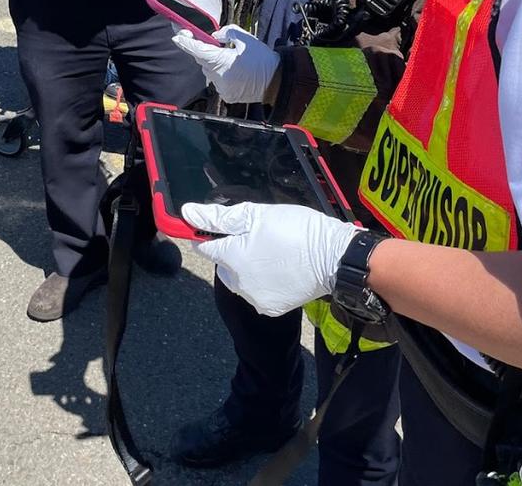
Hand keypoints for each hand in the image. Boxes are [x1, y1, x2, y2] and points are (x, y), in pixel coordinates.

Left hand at [171, 25, 278, 103]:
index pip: (196, 50)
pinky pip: (218, 82)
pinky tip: (237, 73)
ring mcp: (221, 88)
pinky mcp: (226, 95)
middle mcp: (217, 76)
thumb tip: (215, 36)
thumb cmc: (262, 59)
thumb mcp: (245, 38)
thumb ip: (227, 32)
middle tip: (221, 47)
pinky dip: (222, 76)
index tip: (177, 37)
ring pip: (210, 72)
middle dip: (207, 52)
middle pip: (203, 60)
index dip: (185, 42)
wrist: (276, 81)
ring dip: (216, 65)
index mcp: (220, 61)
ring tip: (235, 62)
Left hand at [182, 202, 362, 315]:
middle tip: (259, 237)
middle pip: (224, 264)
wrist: (334, 257)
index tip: (219, 227)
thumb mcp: (256, 215)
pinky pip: (257, 292)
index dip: (209, 234)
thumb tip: (187, 214)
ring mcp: (253, 297)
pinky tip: (281, 269)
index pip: (205, 246)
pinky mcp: (270, 307)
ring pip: (240, 279)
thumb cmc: (296, 231)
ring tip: (273, 252)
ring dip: (248, 267)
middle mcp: (237, 282)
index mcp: (230, 257)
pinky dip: (264, 282)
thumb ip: (218, 217)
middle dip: (234, 251)